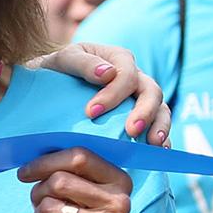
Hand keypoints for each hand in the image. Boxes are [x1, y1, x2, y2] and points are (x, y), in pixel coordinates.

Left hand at [21, 148, 132, 212]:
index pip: (80, 156)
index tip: (24, 172)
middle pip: (60, 181)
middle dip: (39, 191)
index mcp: (119, 180)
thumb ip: (61, 167)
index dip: (45, 161)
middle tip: (39, 202)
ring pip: (50, 206)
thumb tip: (29, 152)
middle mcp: (120, 202)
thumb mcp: (73, 188)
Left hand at [38, 41, 172, 145]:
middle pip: (151, 92)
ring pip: (161, 109)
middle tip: (132, 131)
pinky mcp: (141, 118)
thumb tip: (107, 73)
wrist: (50, 86)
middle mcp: (135, 77)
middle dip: (144, 112)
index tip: (91, 112)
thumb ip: (83, 63)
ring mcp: (141, 98)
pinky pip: (158, 127)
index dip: (113, 94)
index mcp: (119, 59)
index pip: (126, 75)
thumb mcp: (65, 60)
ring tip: (154, 144)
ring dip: (160, 126)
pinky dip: (162, 139)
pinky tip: (156, 153)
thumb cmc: (57, 71)